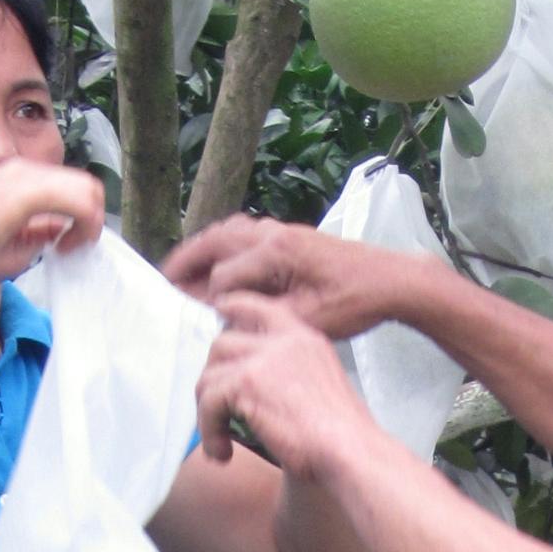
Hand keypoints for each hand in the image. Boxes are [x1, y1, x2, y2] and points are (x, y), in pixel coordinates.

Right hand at [0, 159, 103, 282]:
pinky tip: (66, 247)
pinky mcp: (23, 195)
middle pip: (85, 184)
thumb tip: (64, 227)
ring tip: (71, 248)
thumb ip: (39, 230)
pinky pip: (78, 201)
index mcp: (16, 177)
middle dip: (92, 219)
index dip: (83, 216)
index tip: (70, 245)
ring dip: (90, 223)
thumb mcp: (9, 240)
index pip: (71, 186)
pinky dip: (85, 225)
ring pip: (87, 189)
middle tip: (75, 247)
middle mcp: (21, 170)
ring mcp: (22, 178)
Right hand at [165, 216, 423, 340]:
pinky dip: (224, 245)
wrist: (390, 280)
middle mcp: (273, 234)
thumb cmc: (354, 302)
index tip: (190, 321)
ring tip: (182, 271)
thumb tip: (223, 318)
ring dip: (203, 250)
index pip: (223, 277)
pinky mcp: (290, 235)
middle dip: (187, 262)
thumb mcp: (306, 321)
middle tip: (162, 281)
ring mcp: (281, 230)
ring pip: (229, 232)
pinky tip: (220, 265)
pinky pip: (245, 233)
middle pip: (214, 241)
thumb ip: (261, 316)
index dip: (206, 302)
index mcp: (275, 253)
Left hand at [196, 291, 375, 481]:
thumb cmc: (343, 437)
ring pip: (210, 375)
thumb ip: (288, 376)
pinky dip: (208, 431)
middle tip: (218, 409)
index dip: (230, 314)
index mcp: (304, 339)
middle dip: (213, 377)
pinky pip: (208, 402)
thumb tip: (251, 389)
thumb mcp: (321, 388)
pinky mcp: (246, 384)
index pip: (257, 307)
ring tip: (220, 441)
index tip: (218, 331)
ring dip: (207, 410)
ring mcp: (263, 359)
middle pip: (223, 342)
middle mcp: (284, 341)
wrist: (350, 451)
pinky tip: (222, 454)